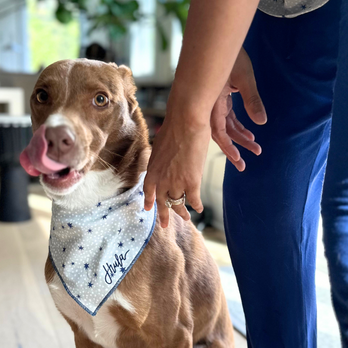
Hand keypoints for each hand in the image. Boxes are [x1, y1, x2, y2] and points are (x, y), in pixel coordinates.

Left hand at [144, 111, 208, 228]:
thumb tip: (163, 159)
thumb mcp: (160, 146)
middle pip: (162, 203)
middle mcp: (161, 180)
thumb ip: (160, 158)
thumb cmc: (174, 128)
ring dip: (183, 212)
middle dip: (164, 215)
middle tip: (165, 225)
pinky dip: (197, 205)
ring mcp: (176, 183)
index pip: (148, 191)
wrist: (186, 122)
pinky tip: (199, 209)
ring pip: (178, 204)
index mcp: (151, 170)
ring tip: (187, 219)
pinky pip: (193, 200)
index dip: (149, 201)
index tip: (149, 209)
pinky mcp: (191, 182)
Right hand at [211, 48, 266, 170]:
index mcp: (212, 102)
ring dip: (239, 138)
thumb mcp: (245, 77)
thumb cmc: (231, 54)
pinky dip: (238, 127)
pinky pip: (227, 118)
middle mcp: (210, 106)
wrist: (220, 38)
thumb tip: (262, 122)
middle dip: (234, 149)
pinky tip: (250, 133)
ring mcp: (214, 103)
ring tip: (255, 148)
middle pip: (221, 134)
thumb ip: (252, 100)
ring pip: (226, 127)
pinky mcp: (220, 99)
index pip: (218, 131)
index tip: (238, 160)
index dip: (228, 148)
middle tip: (244, 166)